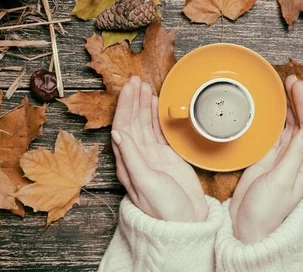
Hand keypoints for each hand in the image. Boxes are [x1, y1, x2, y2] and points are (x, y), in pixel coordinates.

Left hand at [111, 76, 207, 221]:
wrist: (185, 223)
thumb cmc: (164, 209)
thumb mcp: (146, 182)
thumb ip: (132, 156)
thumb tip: (117, 132)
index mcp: (128, 162)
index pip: (123, 126)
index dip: (125, 105)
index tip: (130, 87)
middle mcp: (137, 156)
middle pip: (133, 121)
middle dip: (134, 99)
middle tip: (137, 80)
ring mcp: (152, 156)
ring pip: (145, 124)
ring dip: (144, 105)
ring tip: (146, 87)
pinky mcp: (167, 158)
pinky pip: (159, 131)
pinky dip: (157, 116)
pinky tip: (157, 105)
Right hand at [229, 75, 302, 242]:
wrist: (247, 228)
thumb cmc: (265, 211)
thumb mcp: (280, 182)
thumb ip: (293, 155)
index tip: (296, 85)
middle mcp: (296, 159)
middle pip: (301, 122)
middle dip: (296, 100)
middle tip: (288, 79)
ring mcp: (282, 159)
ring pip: (287, 126)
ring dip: (286, 107)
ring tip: (280, 88)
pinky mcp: (267, 160)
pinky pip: (273, 134)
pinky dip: (272, 119)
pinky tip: (269, 109)